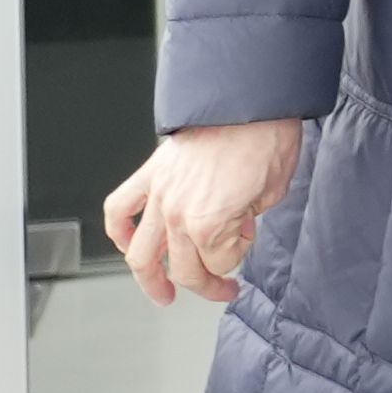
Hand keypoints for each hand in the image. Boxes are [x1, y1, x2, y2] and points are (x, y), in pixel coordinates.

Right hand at [101, 117, 305, 309]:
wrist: (250, 98)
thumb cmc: (266, 138)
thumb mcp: (273, 192)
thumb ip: (248, 221)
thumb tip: (237, 228)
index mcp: (210, 223)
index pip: (221, 261)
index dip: (239, 254)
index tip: (248, 238)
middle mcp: (177, 214)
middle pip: (185, 268)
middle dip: (207, 283)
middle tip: (222, 289)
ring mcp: (159, 195)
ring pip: (140, 253)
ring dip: (150, 279)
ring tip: (161, 294)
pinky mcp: (150, 174)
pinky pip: (118, 209)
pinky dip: (119, 232)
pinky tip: (127, 244)